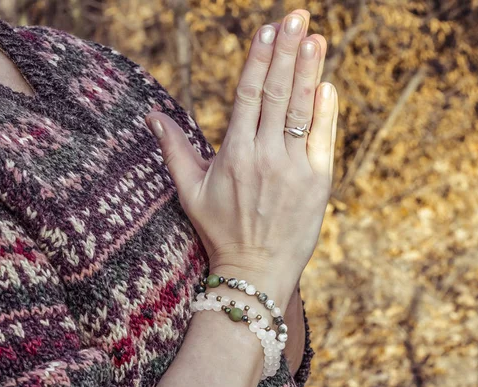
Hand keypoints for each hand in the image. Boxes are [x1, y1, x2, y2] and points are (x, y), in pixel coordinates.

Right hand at [145, 9, 337, 309]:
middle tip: (297, 17)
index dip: (260, 60)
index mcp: (234, 153)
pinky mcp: (317, 182)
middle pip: (278, 93)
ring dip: (309, 71)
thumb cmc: (221, 230)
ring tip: (315, 37)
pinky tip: (327, 83)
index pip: (249, 94)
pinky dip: (326, 111)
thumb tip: (150, 115)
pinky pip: (323, 140)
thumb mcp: (190, 191)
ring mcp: (294, 168)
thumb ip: (174, 149)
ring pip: (302, 110)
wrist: (256, 270)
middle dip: (288, 51)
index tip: (268, 30)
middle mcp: (264, 156)